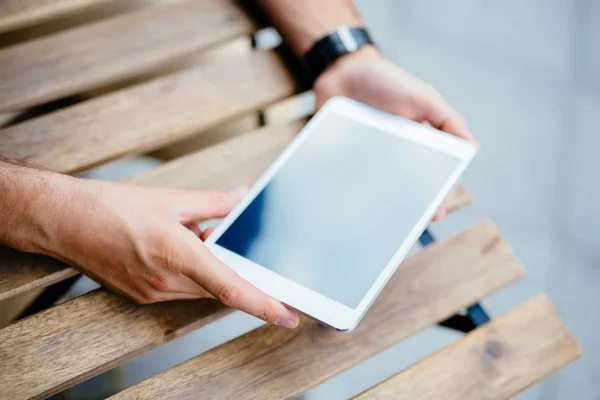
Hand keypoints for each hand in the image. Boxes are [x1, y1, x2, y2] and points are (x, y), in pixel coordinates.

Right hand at [29, 175, 299, 327]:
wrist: (63, 222)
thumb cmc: (110, 207)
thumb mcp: (170, 198)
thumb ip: (213, 203)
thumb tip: (241, 199)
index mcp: (177, 254)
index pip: (230, 287)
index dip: (263, 304)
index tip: (287, 316)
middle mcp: (166, 281)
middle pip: (218, 285)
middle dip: (231, 266)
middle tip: (229, 242)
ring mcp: (152, 292)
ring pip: (199, 287)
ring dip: (208, 267)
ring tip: (193, 234)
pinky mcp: (142, 295)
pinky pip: (180, 288)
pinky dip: (190, 270)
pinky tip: (178, 246)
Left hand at [312, 46, 474, 220]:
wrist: (343, 71)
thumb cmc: (387, 82)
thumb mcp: (423, 98)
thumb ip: (448, 121)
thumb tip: (474, 150)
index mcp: (416, 144)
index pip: (428, 175)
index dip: (434, 194)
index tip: (435, 213)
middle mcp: (392, 156)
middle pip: (401, 187)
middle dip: (406, 206)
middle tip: (406, 224)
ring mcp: (367, 158)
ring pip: (374, 187)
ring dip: (377, 201)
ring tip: (377, 218)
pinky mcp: (343, 158)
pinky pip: (347, 177)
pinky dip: (348, 188)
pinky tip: (348, 202)